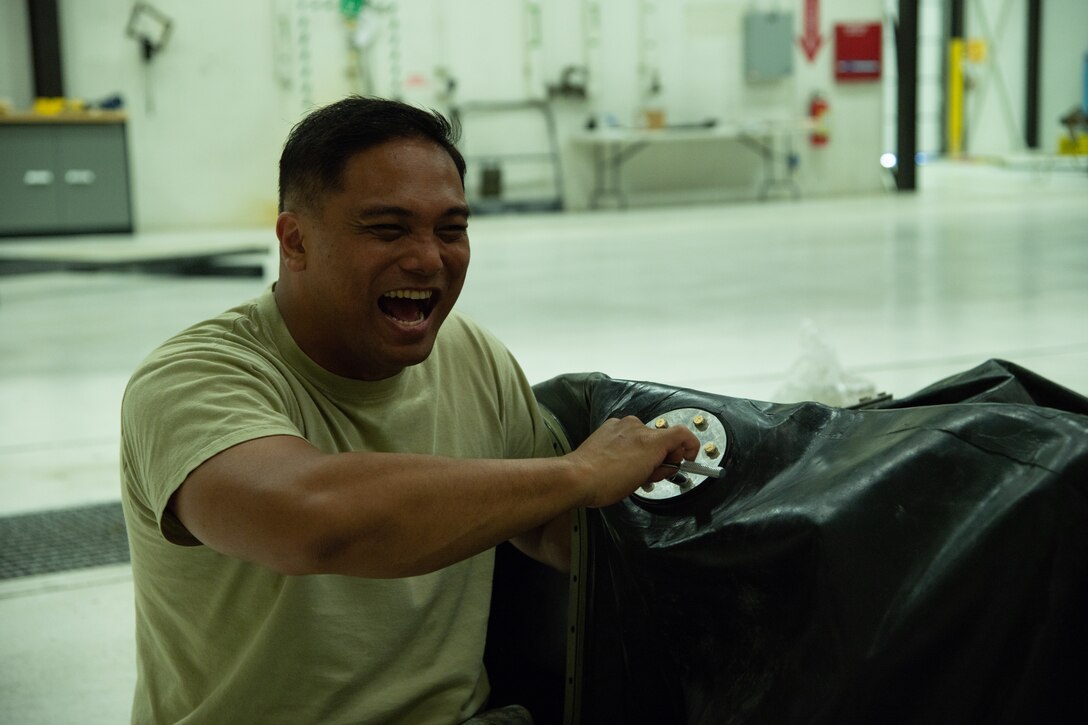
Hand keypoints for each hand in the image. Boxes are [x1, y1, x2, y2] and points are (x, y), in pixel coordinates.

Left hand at [567, 416, 700, 507]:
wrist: (577, 477)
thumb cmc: (608, 482)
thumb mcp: (643, 480)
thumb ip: (661, 467)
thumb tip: (667, 463)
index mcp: (651, 441)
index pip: (683, 434)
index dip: (690, 447)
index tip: (687, 458)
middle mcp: (638, 427)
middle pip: (663, 437)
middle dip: (663, 455)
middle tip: (653, 474)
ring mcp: (622, 425)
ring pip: (645, 436)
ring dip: (645, 450)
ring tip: (633, 471)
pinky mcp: (609, 426)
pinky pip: (628, 433)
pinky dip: (630, 444)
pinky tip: (621, 460)